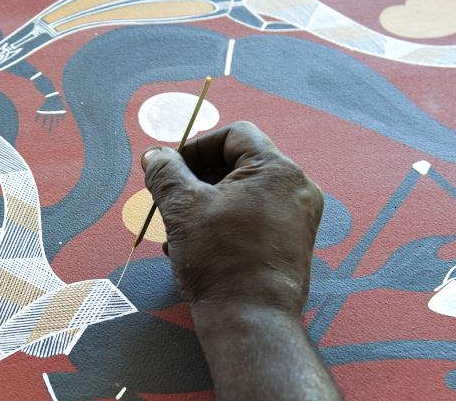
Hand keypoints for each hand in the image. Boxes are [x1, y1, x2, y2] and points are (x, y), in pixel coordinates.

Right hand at [141, 121, 323, 312]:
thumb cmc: (221, 261)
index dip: (198, 147)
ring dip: (208, 203)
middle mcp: (297, 188)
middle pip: (240, 164)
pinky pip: (256, 217)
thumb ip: (166, 173)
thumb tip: (155, 156)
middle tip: (171, 197)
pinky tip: (198, 245)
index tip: (173, 168)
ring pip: (245, 194)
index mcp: (276, 169)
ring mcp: (299, 217)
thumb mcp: (182, 208)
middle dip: (199, 178)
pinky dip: (227, 222)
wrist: (251, 319)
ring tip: (178, 228)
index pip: (234, 135)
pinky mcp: (294, 243)